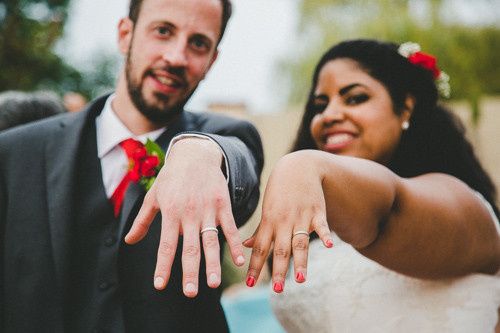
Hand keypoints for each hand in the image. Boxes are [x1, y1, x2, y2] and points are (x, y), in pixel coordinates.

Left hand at [124, 138, 244, 296]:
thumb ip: (142, 220)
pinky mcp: (223, 205)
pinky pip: (230, 227)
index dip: (163, 266)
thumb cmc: (172, 177)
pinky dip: (236, 244)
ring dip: (213, 264)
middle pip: (190, 248)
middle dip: (190, 272)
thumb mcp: (154, 196)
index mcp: (171, 213)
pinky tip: (240, 260)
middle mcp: (189, 214)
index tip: (160, 285)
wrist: (195, 154)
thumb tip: (129, 241)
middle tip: (189, 293)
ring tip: (214, 284)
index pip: (165, 245)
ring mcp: (208, 210)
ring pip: (211, 241)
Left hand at [243, 152, 332, 292]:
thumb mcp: (267, 209)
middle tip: (277, 289)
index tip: (249, 284)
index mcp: (269, 223)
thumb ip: (260, 230)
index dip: (254, 266)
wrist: (298, 167)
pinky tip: (328, 246)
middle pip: (280, 250)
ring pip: (300, 242)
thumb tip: (247, 246)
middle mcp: (283, 222)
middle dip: (278, 270)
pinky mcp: (317, 211)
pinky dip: (324, 235)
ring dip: (301, 261)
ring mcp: (301, 217)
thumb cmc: (280, 191)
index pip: (259, 248)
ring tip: (301, 280)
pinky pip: (321, 225)